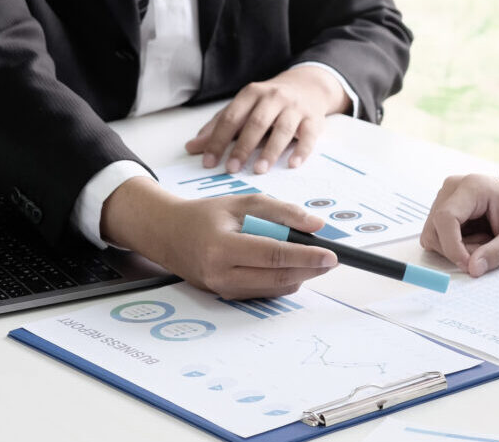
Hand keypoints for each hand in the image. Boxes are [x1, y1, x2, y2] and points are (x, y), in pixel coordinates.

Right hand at [100, 177, 338, 298]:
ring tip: (310, 258)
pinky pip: (264, 292)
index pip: (274, 256)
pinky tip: (287, 265)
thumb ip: (282, 212)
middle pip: (277, 278)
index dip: (306, 256)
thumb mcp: (243, 202)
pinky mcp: (226, 297)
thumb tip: (315, 225)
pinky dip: (281, 280)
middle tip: (330, 260)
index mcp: (222, 247)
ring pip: (274, 289)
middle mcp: (220, 274)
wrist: (168, 234)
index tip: (331, 255)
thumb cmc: (206, 216)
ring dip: (299, 276)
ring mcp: (222, 290)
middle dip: (309, 270)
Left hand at [185, 65, 350, 174]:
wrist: (308, 86)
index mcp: (251, 94)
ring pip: (282, 129)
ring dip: (270, 151)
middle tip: (232, 169)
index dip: (219, 140)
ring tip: (259, 170)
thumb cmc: (270, 102)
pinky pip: (308, 136)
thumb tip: (192, 147)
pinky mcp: (314, 119)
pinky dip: (301, 150)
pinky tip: (292, 164)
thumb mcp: (243, 107)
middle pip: (256, 123)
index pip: (231, 118)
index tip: (209, 162)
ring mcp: (295, 108)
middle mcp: (274, 97)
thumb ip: (219, 127)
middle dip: (243, 147)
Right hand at [421, 170, 498, 276]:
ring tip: (485, 241)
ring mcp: (447, 196)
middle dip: (457, 250)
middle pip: (435, 229)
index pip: (445, 218)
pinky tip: (477, 238)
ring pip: (434, 235)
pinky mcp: (446, 207)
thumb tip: (472, 269)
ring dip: (457, 248)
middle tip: (486, 251)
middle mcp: (453, 187)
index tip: (468, 265)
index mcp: (472, 186)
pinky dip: (456, 245)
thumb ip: (497, 252)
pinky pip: (439, 235)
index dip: (452, 247)